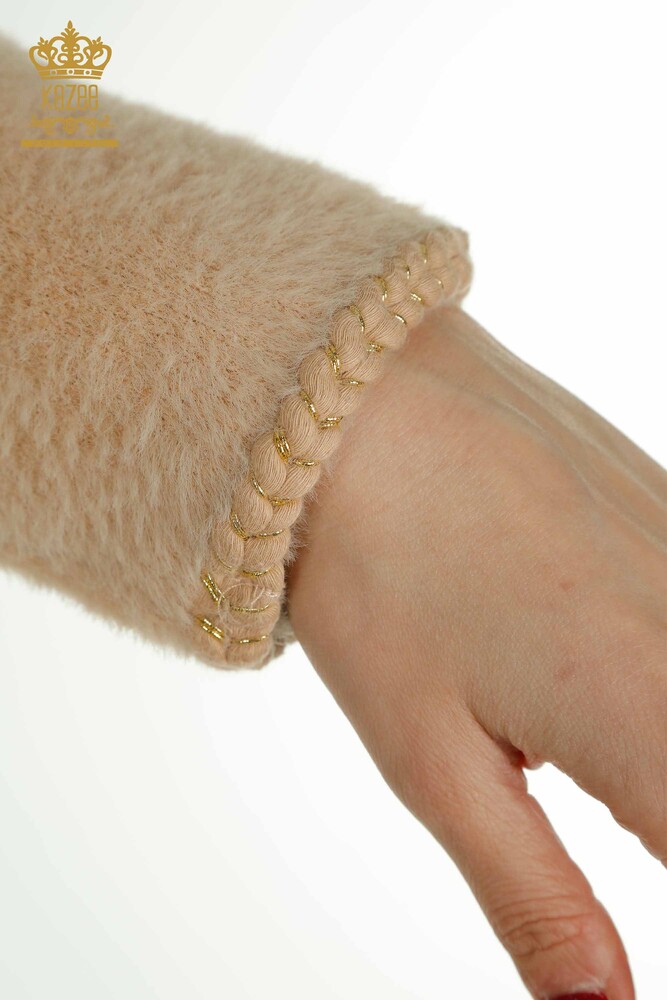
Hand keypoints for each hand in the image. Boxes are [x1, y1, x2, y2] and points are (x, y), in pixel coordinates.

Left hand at [285, 304, 665, 999]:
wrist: (355, 408)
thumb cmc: (374, 573)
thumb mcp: (433, 758)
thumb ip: (533, 892)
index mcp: (643, 707)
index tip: (620, 840)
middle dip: (654, 803)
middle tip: (604, 799)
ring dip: (650, 730)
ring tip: (551, 691)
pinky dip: (654, 652)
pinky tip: (583, 642)